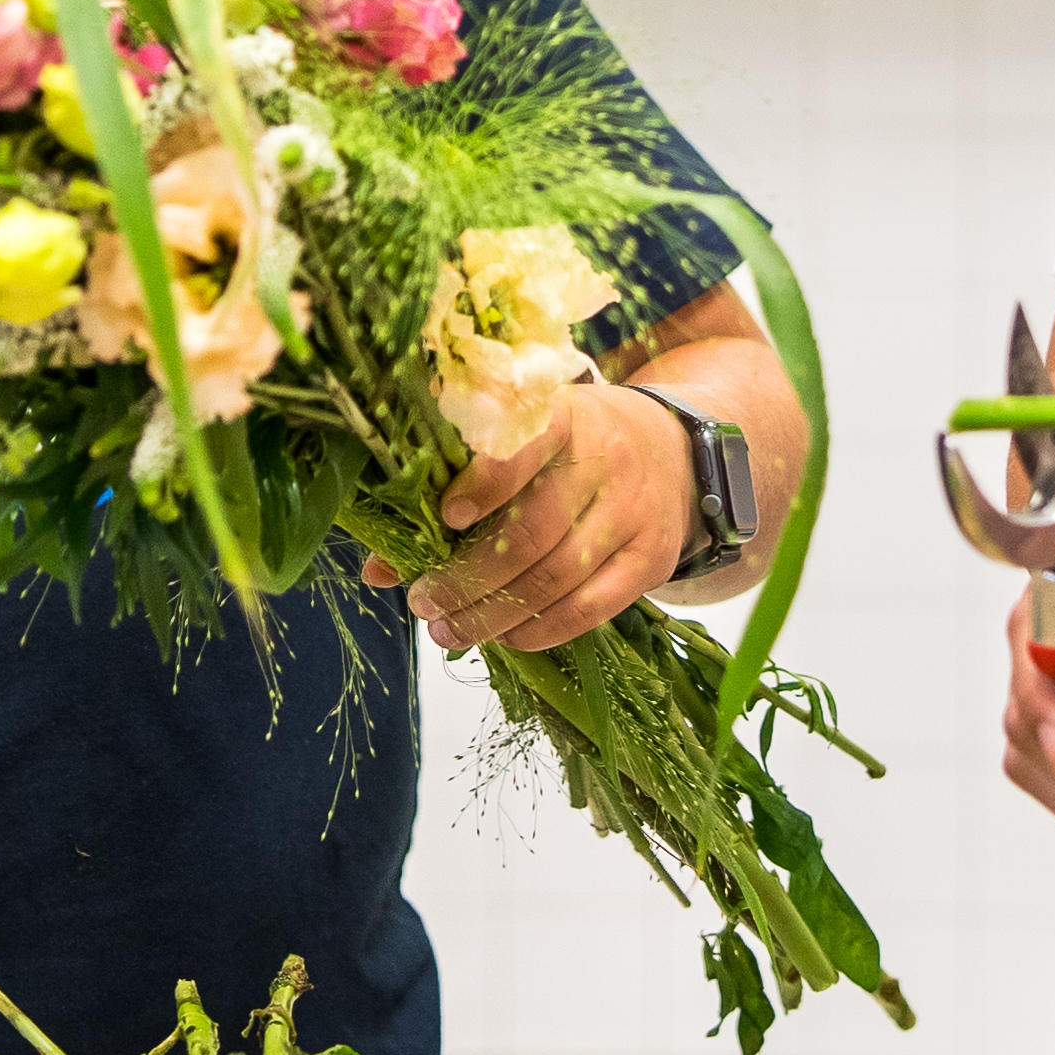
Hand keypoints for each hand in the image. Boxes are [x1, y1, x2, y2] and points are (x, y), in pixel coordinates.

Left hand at [367, 381, 683, 653]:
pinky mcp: (652, 559)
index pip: (525, 446)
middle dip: (466, 578)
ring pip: (556, 578)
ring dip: (493, 615)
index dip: (485, 483)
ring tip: (448, 630)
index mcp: (564, 416)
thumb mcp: (524, 442)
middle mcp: (606, 460)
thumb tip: (380, 567)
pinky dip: (539, 632)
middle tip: (424, 603)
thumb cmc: (574, 446)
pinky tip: (503, 637)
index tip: (446, 517)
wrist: (674, 452)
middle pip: (531, 531)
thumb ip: (454, 492)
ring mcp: (635, 512)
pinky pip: (590, 609)